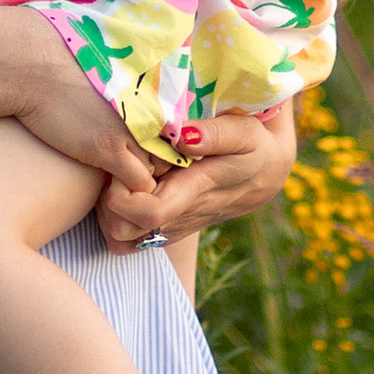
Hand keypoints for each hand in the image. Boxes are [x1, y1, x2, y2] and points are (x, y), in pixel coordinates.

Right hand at [0, 7, 157, 190]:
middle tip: (122, 177)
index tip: (130, 159)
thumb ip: (125, 101)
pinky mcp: (110, 148)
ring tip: (112, 185)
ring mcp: (133, 130)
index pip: (171, 135)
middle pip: (167, 157)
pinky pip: (138, 186)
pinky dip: (127, 196)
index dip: (151, 151)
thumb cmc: (57, 73)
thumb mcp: (105, 81)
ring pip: (156, 174)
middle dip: (147, 170)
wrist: (28, 65)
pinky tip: (104, 191)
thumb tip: (118, 118)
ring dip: (137, 184)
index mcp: (151, 91)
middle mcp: (150, 109)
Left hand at [97, 103, 298, 249]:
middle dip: (107, 205)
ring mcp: (171, 228)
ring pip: (121, 240)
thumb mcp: (245, 132)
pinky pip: (129, 238)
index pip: (147, 214)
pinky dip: (118, 218)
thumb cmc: (254, 146)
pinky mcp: (167, 228)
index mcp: (192, 194)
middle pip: (122, 233)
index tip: (122, 170)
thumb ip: (217, 134)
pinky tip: (128, 191)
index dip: (122, 197)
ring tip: (119, 182)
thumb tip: (181, 136)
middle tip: (115, 173)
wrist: (266, 172)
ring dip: (110, 214)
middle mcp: (177, 219)